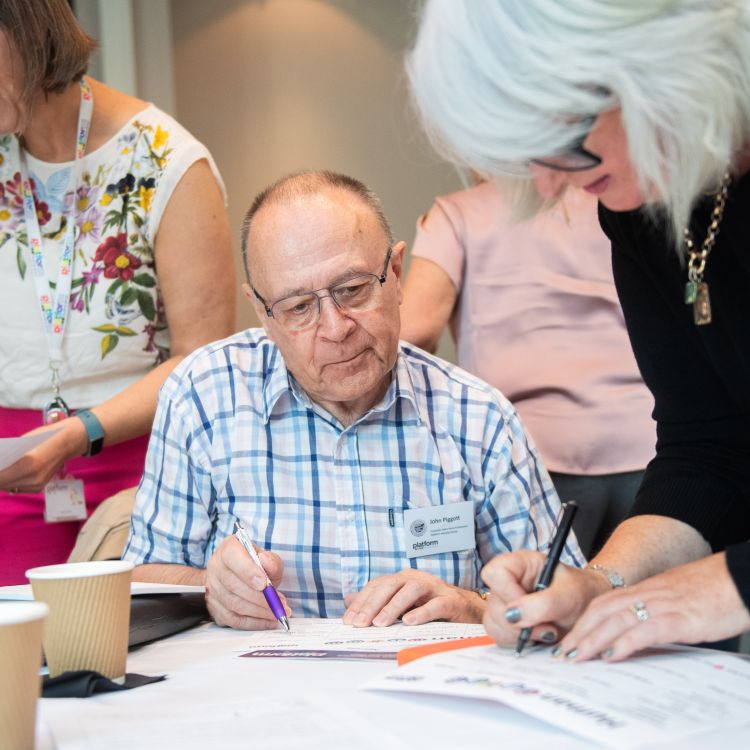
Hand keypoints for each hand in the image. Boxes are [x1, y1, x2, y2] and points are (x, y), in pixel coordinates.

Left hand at [0, 418, 86, 493]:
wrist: (69, 442)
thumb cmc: (45, 436)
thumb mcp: (21, 442)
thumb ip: (6, 455)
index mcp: (27, 464)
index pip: (0, 477)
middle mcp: (32, 478)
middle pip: (2, 484)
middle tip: (0, 466)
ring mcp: (36, 485)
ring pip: (7, 487)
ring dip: (2, 480)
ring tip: (3, 469)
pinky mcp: (38, 487)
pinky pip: (17, 488)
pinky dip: (9, 482)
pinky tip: (9, 473)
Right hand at [205, 536, 290, 629]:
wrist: (238, 576)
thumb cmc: (254, 565)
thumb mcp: (267, 558)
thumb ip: (271, 560)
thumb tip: (266, 563)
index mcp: (227, 549)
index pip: (232, 557)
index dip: (248, 571)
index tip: (265, 583)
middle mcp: (216, 567)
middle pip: (233, 585)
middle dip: (260, 597)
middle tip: (279, 603)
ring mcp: (212, 589)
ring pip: (234, 604)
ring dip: (259, 611)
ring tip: (277, 612)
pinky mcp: (214, 609)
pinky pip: (233, 620)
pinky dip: (253, 623)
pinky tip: (268, 621)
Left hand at [342, 569, 484, 626]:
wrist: (467, 610)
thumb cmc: (430, 606)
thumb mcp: (401, 604)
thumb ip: (376, 601)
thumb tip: (348, 600)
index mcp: (402, 579)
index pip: (377, 586)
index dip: (361, 602)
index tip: (349, 621)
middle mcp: (416, 579)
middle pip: (390, 585)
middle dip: (372, 604)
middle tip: (360, 623)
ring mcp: (434, 588)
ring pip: (410, 591)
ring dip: (393, 606)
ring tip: (380, 623)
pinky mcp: (451, 600)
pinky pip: (435, 604)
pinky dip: (421, 613)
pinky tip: (409, 622)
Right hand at [481, 550, 607, 646]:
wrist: (592, 615)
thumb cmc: (582, 595)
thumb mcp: (569, 596)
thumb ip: (543, 604)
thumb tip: (513, 615)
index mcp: (521, 565)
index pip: (495, 572)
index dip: (506, 590)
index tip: (527, 607)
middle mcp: (509, 582)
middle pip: (493, 602)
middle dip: (519, 622)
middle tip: (547, 628)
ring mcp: (507, 604)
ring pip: (493, 622)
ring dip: (518, 635)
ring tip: (546, 632)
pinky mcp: (508, 625)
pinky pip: (499, 636)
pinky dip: (517, 643)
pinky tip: (537, 638)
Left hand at [557, 552, 749, 661]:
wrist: (738, 579)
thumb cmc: (711, 591)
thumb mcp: (674, 600)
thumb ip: (653, 612)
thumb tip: (638, 634)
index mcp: (644, 590)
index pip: (603, 603)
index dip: (583, 620)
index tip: (569, 637)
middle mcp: (647, 594)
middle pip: (602, 610)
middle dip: (579, 632)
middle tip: (562, 652)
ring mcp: (661, 605)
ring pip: (616, 620)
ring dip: (593, 639)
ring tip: (577, 657)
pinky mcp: (678, 618)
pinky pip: (645, 630)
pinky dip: (625, 643)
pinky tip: (612, 656)